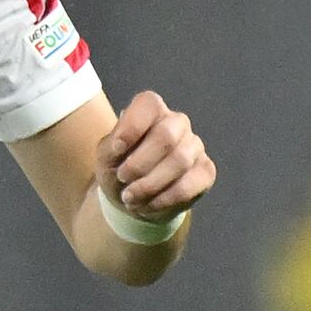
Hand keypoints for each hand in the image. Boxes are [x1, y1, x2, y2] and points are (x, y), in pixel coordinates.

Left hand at [96, 90, 213, 226]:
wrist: (133, 198)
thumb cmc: (119, 169)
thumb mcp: (105, 157)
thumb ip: (111, 146)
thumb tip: (121, 145)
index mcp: (152, 110)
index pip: (148, 104)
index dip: (131, 127)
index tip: (116, 150)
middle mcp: (177, 122)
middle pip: (166, 136)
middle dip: (139, 164)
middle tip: (122, 178)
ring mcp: (195, 145)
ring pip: (179, 162)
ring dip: (149, 185)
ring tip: (130, 198)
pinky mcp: (205, 171)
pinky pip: (188, 186)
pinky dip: (163, 200)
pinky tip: (147, 205)